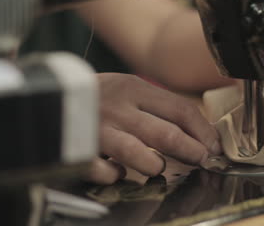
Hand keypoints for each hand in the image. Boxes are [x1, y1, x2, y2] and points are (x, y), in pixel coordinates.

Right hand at [86, 73, 220, 184]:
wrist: (49, 93)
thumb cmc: (97, 96)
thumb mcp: (127, 89)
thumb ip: (156, 106)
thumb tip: (195, 131)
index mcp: (134, 88)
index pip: (180, 110)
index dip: (203, 131)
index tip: (214, 146)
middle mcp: (119, 107)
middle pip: (167, 134)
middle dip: (192, 151)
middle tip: (201, 161)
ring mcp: (98, 129)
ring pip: (138, 154)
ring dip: (155, 165)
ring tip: (157, 166)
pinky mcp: (79, 148)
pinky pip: (104, 171)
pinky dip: (115, 175)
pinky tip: (118, 173)